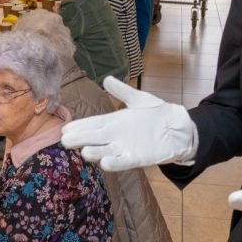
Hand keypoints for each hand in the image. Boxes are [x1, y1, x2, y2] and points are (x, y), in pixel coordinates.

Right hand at [61, 76, 197, 170]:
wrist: (177, 127)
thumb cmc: (156, 113)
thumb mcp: (138, 99)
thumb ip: (122, 91)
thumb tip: (107, 79)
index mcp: (113, 122)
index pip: (92, 124)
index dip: (79, 127)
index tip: (65, 129)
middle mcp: (115, 136)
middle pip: (93, 139)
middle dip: (80, 140)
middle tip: (66, 140)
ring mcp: (124, 148)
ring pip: (104, 152)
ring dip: (95, 153)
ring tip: (84, 151)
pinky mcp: (136, 158)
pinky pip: (123, 162)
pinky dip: (114, 163)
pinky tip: (105, 162)